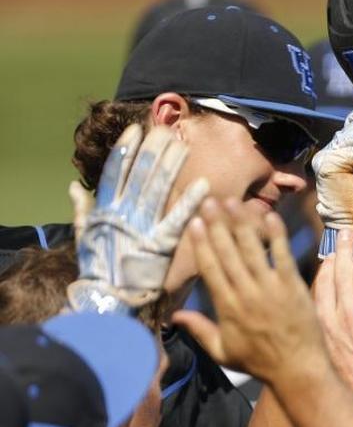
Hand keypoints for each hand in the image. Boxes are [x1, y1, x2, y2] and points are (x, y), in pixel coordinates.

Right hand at [68, 124, 208, 313]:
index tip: (137, 129)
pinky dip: (191, 201)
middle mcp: (125, 212)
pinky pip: (178, 218)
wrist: (107, 297)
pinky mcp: (162, 243)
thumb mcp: (84, 235)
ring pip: (159, 189)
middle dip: (154, 150)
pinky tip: (205, 184)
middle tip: (168, 129)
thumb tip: (74, 185)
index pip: (117, 171)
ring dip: (171, 165)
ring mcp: (144, 226)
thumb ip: (82, 209)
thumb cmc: (97, 268)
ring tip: (183, 145)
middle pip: (141, 174)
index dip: (127, 149)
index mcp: (107, 209)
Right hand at [171, 199, 327, 385]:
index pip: (210, 268)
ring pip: (252, 249)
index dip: (201, 244)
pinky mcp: (293, 286)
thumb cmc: (259, 362)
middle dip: (217, 225)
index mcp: (227, 307)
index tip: (193, 223)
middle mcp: (246, 293)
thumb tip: (175, 316)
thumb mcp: (223, 351)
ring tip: (233, 201)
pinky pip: (282, 255)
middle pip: (228, 252)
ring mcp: (271, 288)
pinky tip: (269, 216)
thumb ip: (199, 330)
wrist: (298, 368)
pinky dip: (276, 236)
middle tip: (209, 201)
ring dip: (242, 223)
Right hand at [314, 230, 352, 396]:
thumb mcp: (322, 347)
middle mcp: (342, 315)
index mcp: (322, 321)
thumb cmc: (345, 375)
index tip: (330, 250)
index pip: (323, 283)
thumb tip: (320, 299)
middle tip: (347, 230)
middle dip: (345, 249)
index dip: (328, 263)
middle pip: (343, 273)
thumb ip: (322, 321)